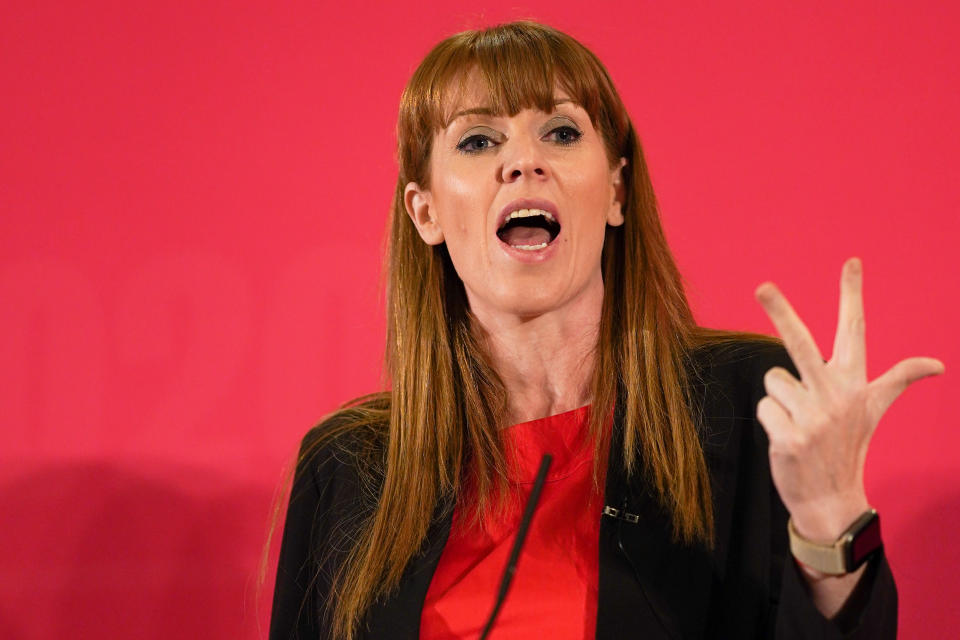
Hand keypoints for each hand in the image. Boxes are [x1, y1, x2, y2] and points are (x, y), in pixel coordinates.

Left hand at [754, 257, 944, 541]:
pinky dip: (771, 422)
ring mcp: (812, 417)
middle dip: (780, 311)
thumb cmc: (848, 446)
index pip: (853, 330)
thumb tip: (938, 364)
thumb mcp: (874, 410)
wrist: (832, 498)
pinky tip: (789, 440)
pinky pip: (764, 408)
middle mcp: (835, 395)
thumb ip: (899, 380)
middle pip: (801, 342)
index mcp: (854, 383)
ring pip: (773, 380)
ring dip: (780, 400)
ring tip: (799, 423)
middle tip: (762, 285)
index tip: (851, 261)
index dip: (852, 294)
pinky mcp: (789, 438)